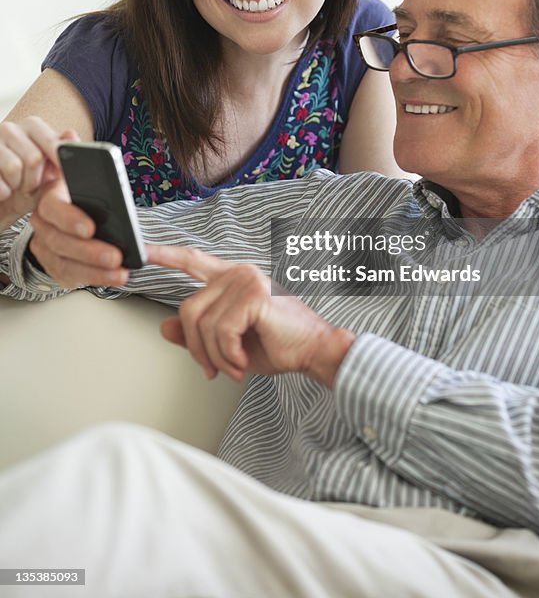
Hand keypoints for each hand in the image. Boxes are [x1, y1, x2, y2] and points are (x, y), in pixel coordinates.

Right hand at [0, 118, 70, 229]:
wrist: (1, 203)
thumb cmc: (26, 186)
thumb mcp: (50, 172)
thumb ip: (62, 153)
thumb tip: (71, 134)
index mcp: (32, 126)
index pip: (52, 142)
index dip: (59, 163)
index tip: (64, 176)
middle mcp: (9, 128)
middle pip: (34, 158)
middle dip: (35, 181)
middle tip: (30, 187)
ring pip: (13, 168)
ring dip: (17, 186)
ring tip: (15, 188)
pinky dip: (3, 192)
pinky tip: (2, 192)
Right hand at [29, 178, 128, 288]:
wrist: (70, 216)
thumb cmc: (87, 204)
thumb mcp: (102, 197)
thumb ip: (127, 211)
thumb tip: (158, 233)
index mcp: (52, 197)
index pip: (53, 207)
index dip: (69, 219)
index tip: (90, 229)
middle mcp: (44, 223)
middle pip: (59, 240)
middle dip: (89, 252)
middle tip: (116, 257)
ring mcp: (45, 247)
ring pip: (64, 263)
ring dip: (94, 271)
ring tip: (120, 273)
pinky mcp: (52, 266)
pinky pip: (69, 276)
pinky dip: (94, 278)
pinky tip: (112, 277)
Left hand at [150, 245, 355, 387]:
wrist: (315, 350)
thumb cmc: (279, 345)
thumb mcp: (229, 343)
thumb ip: (198, 333)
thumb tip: (164, 327)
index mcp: (232, 278)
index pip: (192, 261)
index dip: (165, 255)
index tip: (142, 250)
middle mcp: (238, 273)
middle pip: (188, 309)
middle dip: (197, 348)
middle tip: (214, 369)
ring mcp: (246, 280)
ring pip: (202, 324)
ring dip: (215, 356)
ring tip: (234, 366)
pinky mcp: (254, 295)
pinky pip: (220, 331)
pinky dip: (228, 355)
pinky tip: (243, 360)